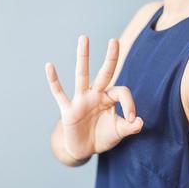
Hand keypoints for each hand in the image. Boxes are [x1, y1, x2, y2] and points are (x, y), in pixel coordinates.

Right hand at [45, 35, 143, 159]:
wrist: (83, 150)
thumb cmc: (102, 137)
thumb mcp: (118, 133)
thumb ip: (130, 127)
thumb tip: (139, 122)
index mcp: (109, 98)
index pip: (122, 92)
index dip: (130, 104)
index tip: (131, 119)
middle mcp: (95, 95)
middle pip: (104, 73)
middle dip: (110, 58)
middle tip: (114, 41)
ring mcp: (81, 100)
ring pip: (82, 75)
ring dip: (83, 57)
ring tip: (84, 38)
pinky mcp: (68, 110)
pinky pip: (59, 93)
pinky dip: (54, 81)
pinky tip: (49, 66)